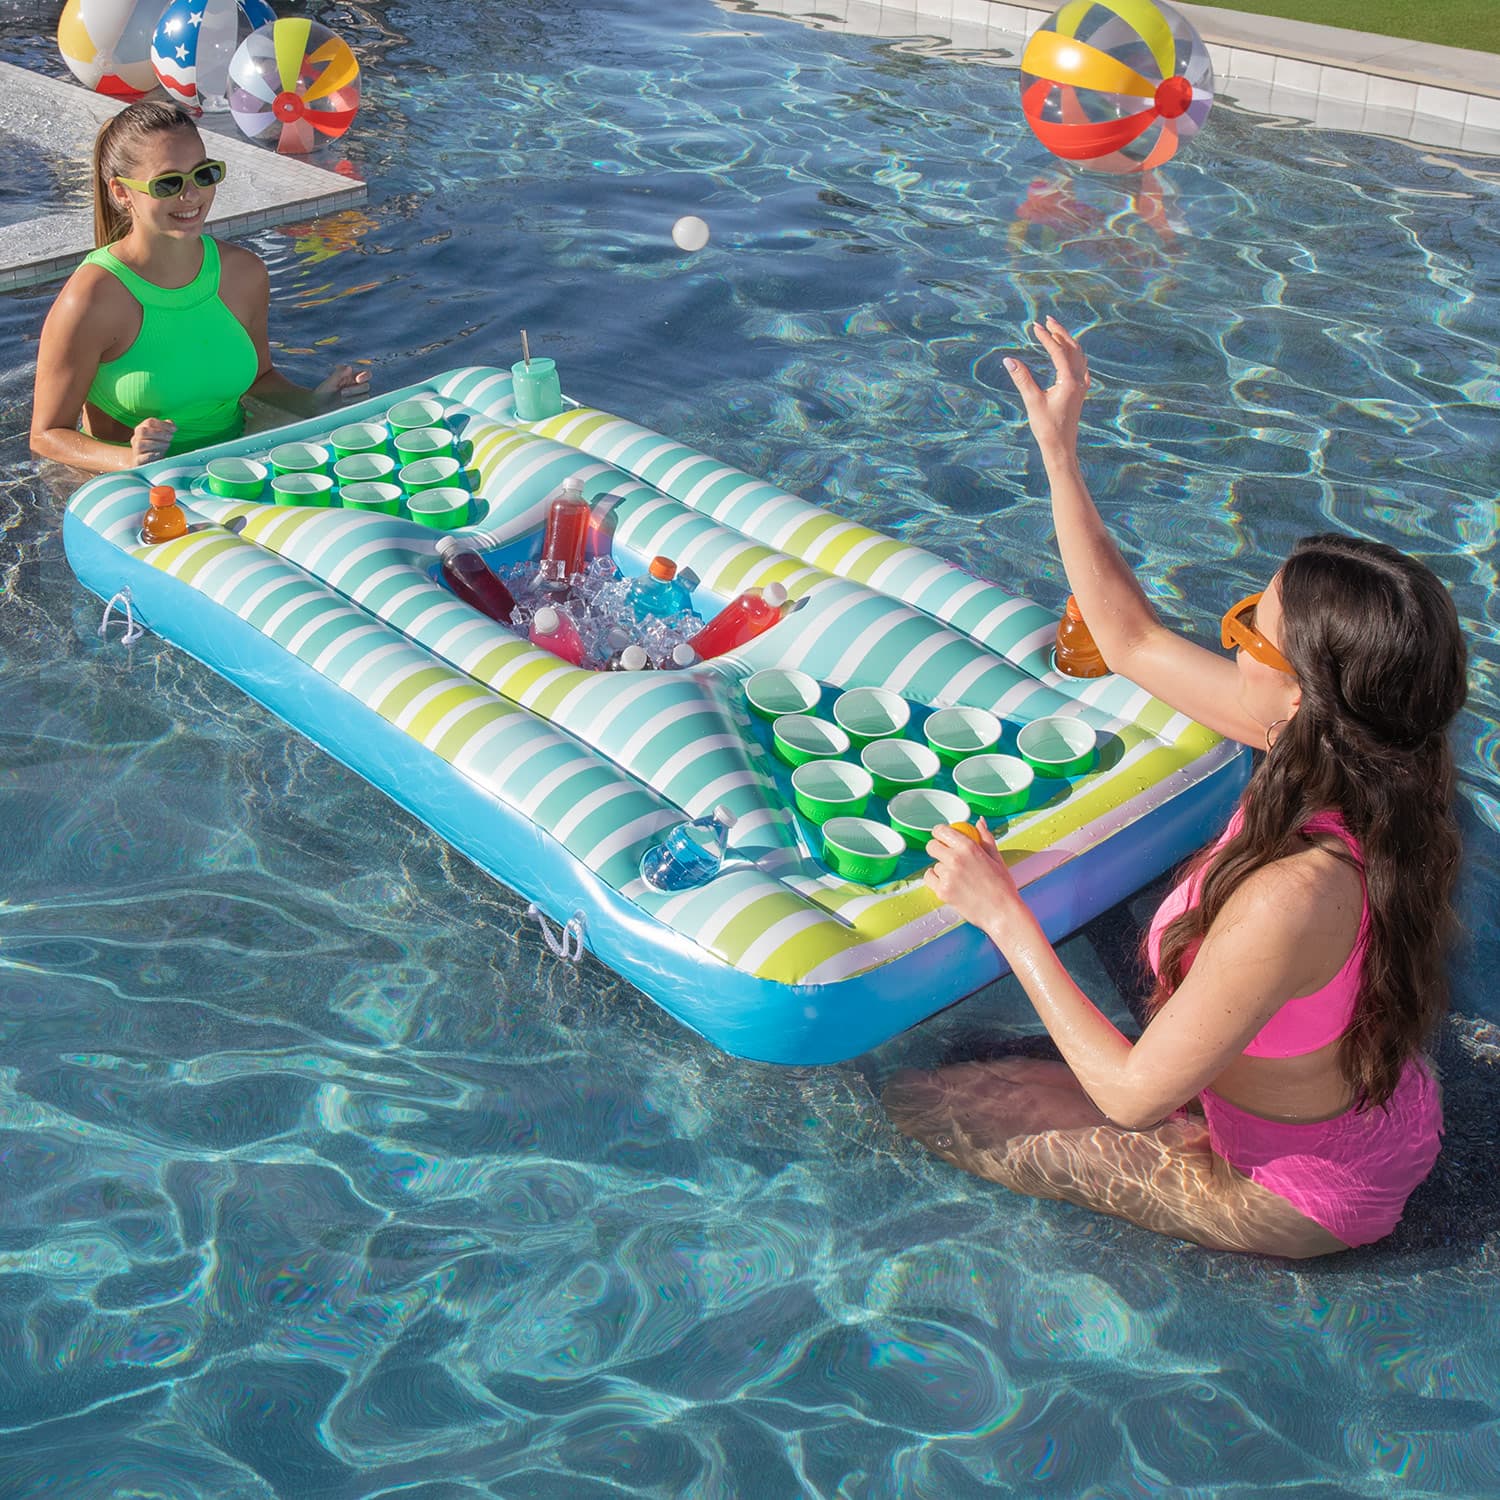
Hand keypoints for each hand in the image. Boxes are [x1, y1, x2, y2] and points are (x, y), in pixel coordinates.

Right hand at [129, 417, 175, 465]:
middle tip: (171, 437)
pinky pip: (140, 458)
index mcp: (142, 429)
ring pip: (140, 444)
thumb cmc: (156, 447)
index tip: (175, 429)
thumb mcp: (162, 436)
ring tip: (167, 445)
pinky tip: (158, 454)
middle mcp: (136, 438)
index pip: (149, 422)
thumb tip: (172, 425)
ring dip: (156, 443)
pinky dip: (149, 456)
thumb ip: (167, 428)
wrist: (145, 463)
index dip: (163, 424)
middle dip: (159, 433)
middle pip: (142, 431)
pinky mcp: (138, 462)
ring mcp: (136, 450)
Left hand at [315, 363, 370, 406]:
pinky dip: (354, 404)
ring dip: (354, 398)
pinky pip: (362, 405)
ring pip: (366, 396)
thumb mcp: (329, 382)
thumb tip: (350, 367)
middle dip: (355, 389)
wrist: (318, 407)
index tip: (357, 379)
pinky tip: (345, 405)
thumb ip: (339, 374)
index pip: (366, 374)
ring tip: (342, 399)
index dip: (365, 375)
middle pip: (366, 386)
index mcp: (351, 377)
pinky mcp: (357, 406)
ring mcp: (357, 397)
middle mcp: (356, 386)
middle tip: (343, 392)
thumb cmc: (322, 393)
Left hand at [925, 818, 1027, 938]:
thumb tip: (979, 822)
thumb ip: (985, 837)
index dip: (940, 834)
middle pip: (931, 846)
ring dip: (942, 869)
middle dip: (937, 850)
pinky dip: (936, 881)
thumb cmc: (1003, 887)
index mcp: (969, 847)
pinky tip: (949, 884)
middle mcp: (955, 859)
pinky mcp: (942, 891)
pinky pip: (930, 880)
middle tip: (947, 858)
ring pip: (934, 866)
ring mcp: (947, 876)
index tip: (942, 838)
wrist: (1002, 913)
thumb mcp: (997, 858)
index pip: (941, 831)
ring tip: (959, 878)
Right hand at [1004, 317, 1090, 456]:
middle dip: (1060, 332)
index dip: (1047, 337)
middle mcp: (1079, 381)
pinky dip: (1074, 353)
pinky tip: (1068, 353)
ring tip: (1055, 331)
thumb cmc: (1047, 427)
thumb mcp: (1032, 402)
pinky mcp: (1080, 392)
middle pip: (1073, 348)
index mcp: (1070, 381)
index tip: (1035, 326)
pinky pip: (1080, 365)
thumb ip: (1022, 379)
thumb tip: (1008, 360)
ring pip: (1078, 355)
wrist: (1061, 448)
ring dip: (1067, 341)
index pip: (1059, 351)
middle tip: (1047, 319)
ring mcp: (1082, 386)